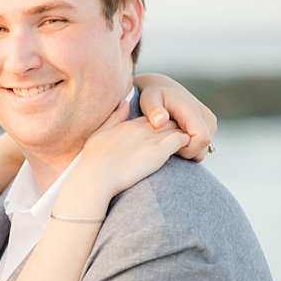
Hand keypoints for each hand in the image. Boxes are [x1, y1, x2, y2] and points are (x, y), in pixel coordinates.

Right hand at [61, 101, 189, 213]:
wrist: (95, 178)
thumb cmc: (93, 161)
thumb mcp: (98, 134)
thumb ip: (113, 118)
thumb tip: (123, 102)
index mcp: (129, 124)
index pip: (154, 117)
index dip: (160, 124)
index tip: (162, 134)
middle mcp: (143, 128)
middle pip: (168, 119)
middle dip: (175, 127)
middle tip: (178, 140)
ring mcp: (152, 139)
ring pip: (178, 127)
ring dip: (183, 134)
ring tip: (184, 147)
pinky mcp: (160, 151)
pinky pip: (182, 139)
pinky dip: (187, 143)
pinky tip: (184, 152)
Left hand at [135, 73, 216, 161]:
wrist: (164, 88)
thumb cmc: (154, 95)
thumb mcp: (149, 100)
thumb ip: (153, 110)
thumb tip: (161, 121)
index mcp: (193, 112)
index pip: (202, 139)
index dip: (187, 150)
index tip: (169, 146)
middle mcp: (206, 117)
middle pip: (203, 147)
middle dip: (185, 152)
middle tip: (166, 142)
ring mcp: (210, 122)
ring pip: (203, 148)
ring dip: (187, 149)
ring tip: (170, 138)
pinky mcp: (209, 125)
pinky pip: (202, 145)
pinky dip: (190, 145)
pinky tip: (176, 137)